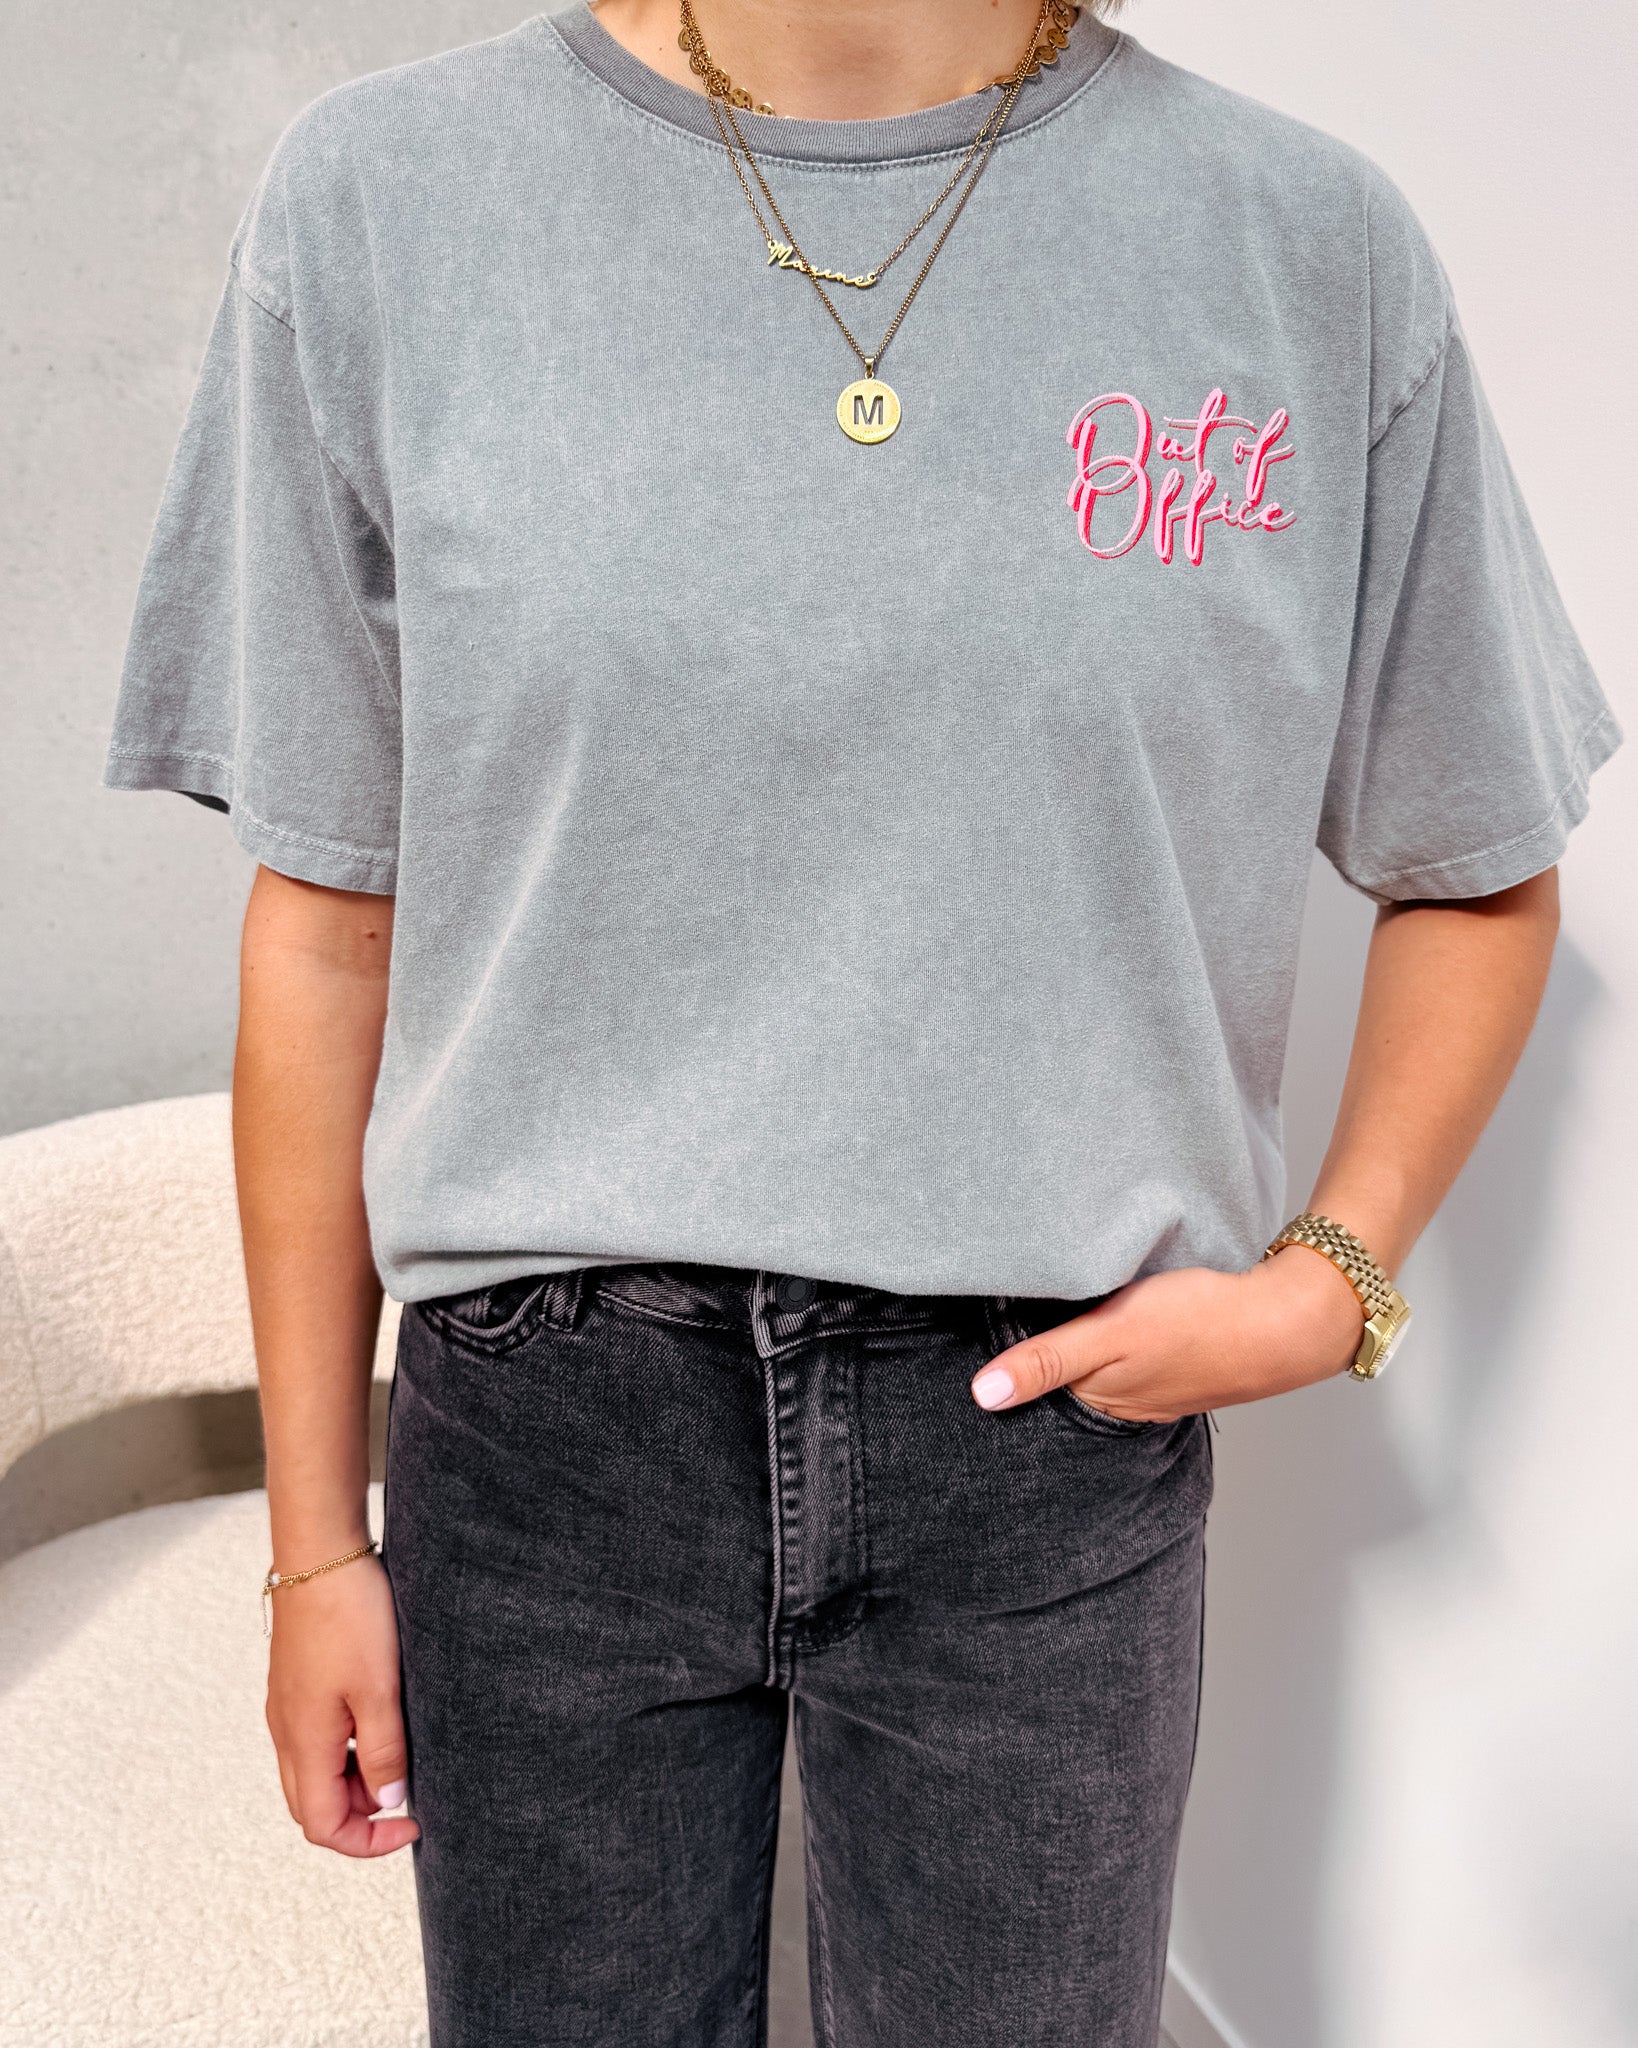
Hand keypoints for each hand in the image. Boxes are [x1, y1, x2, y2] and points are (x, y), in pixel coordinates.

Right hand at [265, 1551, 418, 1857]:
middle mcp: (286, 1732)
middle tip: (409, 1789)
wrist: (321, 1554)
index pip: (321, 1827)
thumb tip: (388, 1801)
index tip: (412, 1824)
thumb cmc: (350, 1617)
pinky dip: (347, 1747)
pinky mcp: (295, 1684)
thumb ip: (384, 1752)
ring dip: (355, 1778)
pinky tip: (380, 1717)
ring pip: (314, 1771)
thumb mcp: (380, 1690)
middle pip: (313, 1805)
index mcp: (303, 1742)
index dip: (367, 1841)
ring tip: (402, 1748)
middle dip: (361, 1814)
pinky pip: (316, 1738)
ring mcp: (287, 1707)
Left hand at [971, 1246, 1364, 1422]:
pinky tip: (1119, 1325)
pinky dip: (1119, 1345)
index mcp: (1099, 1398)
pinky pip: (1133, 1361)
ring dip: (1082, 1350)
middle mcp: (1123, 1403)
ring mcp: (1154, 1389)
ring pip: (1099, 1370)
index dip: (1011, 1360)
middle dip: (1040, 1358)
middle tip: (1010, 1314)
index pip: (1036, 1385)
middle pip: (1065, 1380)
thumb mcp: (1111, 1333)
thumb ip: (1047, 1359)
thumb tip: (982, 1395)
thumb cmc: (1199, 1322)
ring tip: (1059, 1317)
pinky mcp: (1179, 1368)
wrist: (1284, 1322)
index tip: (982, 1335)